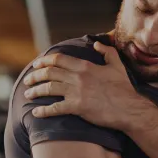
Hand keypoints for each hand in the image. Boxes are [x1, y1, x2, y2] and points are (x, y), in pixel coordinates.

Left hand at [23, 41, 145, 129]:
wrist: (129, 108)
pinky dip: (43, 111)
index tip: (36, 64)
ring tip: (28, 94)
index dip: (44, 61)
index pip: (59, 59)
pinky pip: (55, 108)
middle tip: (28, 80)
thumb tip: (96, 44)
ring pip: (49, 89)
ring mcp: (76, 92)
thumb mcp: (117, 65)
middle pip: (49, 73)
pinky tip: (36, 113)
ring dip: (35, 91)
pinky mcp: (77, 108)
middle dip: (35, 75)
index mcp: (85, 66)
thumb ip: (106, 52)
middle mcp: (78, 77)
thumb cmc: (124, 88)